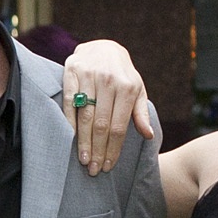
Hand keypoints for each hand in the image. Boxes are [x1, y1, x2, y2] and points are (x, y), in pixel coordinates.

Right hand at [60, 39, 160, 176]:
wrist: (103, 46)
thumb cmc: (122, 74)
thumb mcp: (137, 90)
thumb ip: (141, 113)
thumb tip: (148, 136)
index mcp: (127, 87)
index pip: (119, 126)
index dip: (113, 149)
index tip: (108, 166)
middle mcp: (108, 80)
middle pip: (101, 124)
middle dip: (98, 150)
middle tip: (94, 170)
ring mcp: (88, 75)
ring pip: (85, 116)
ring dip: (83, 141)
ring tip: (84, 160)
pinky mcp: (71, 71)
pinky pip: (69, 102)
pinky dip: (69, 123)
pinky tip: (70, 139)